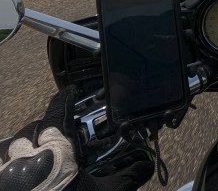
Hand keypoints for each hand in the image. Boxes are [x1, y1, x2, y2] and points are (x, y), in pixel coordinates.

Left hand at [0, 87, 153, 190]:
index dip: (66, 98)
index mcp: (55, 147)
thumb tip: (145, 166)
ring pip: (13, 145)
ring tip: (40, 157)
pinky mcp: (1, 180)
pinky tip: (26, 175)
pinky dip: (13, 165)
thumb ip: (127, 177)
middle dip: (46, 128)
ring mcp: (8, 168)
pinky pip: (3, 163)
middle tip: (60, 138)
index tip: (71, 93)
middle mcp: (26, 152)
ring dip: (26, 147)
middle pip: (33, 127)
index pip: (59, 109)